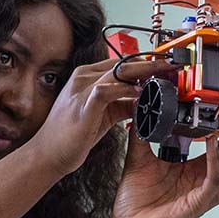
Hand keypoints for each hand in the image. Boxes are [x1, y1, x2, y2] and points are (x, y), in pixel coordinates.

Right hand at [32, 58, 175, 176]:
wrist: (47, 155)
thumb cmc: (71, 136)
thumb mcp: (103, 115)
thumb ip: (122, 104)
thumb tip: (144, 100)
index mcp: (87, 77)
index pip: (120, 62)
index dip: (145, 63)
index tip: (165, 67)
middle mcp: (83, 78)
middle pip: (123, 62)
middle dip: (151, 63)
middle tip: (172, 65)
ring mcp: (82, 90)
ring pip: (119, 71)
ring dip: (145, 71)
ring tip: (164, 74)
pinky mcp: (83, 105)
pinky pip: (108, 90)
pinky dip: (127, 90)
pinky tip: (140, 93)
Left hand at [111, 130, 218, 217]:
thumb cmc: (135, 201)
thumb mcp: (140, 158)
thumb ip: (142, 134)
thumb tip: (140, 113)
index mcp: (193, 171)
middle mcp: (203, 182)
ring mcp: (203, 193)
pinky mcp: (198, 202)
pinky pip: (216, 180)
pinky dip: (217, 161)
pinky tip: (214, 145)